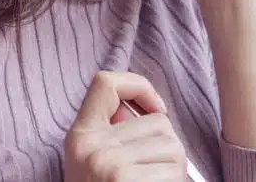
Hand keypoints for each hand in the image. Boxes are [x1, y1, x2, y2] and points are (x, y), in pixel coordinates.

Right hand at [64, 71, 187, 181]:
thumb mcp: (91, 162)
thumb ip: (112, 133)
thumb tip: (144, 109)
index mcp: (80, 136)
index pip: (105, 83)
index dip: (140, 86)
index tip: (157, 109)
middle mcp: (91, 146)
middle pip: (158, 121)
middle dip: (167, 144)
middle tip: (156, 170)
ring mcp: (108, 164)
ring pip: (173, 145)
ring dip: (175, 167)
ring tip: (158, 181)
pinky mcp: (125, 180)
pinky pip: (174, 170)